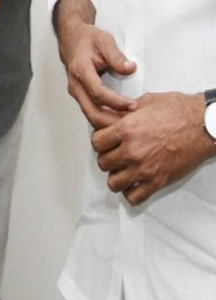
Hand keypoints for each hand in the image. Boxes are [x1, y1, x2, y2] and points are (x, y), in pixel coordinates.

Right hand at [57, 17, 136, 128]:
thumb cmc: (87, 39)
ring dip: (110, 123)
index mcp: (81, 70)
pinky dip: (106, 119)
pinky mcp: (81, 96)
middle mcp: (76, 84)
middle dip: (113, 120)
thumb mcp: (104, 40)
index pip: (98, 92)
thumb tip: (130, 68)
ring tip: (129, 123)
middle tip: (133, 122)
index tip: (133, 105)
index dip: (116, 102)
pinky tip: (120, 118)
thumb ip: (117, 56)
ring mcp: (77, 92)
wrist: (72, 39)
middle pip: (92, 111)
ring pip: (91, 115)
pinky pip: (92, 112)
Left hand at [92, 91, 214, 204]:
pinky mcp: (158, 181)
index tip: (106, 141)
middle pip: (103, 162)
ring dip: (116, 176)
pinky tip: (135, 183)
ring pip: (113, 182)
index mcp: (126, 129)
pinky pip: (134, 197)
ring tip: (123, 170)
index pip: (96, 142)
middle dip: (107, 158)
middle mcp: (132, 150)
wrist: (203, 126)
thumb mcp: (146, 102)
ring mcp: (144, 168)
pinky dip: (131, 192)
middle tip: (115, 154)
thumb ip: (126, 112)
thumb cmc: (179, 111)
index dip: (100, 141)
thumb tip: (114, 115)